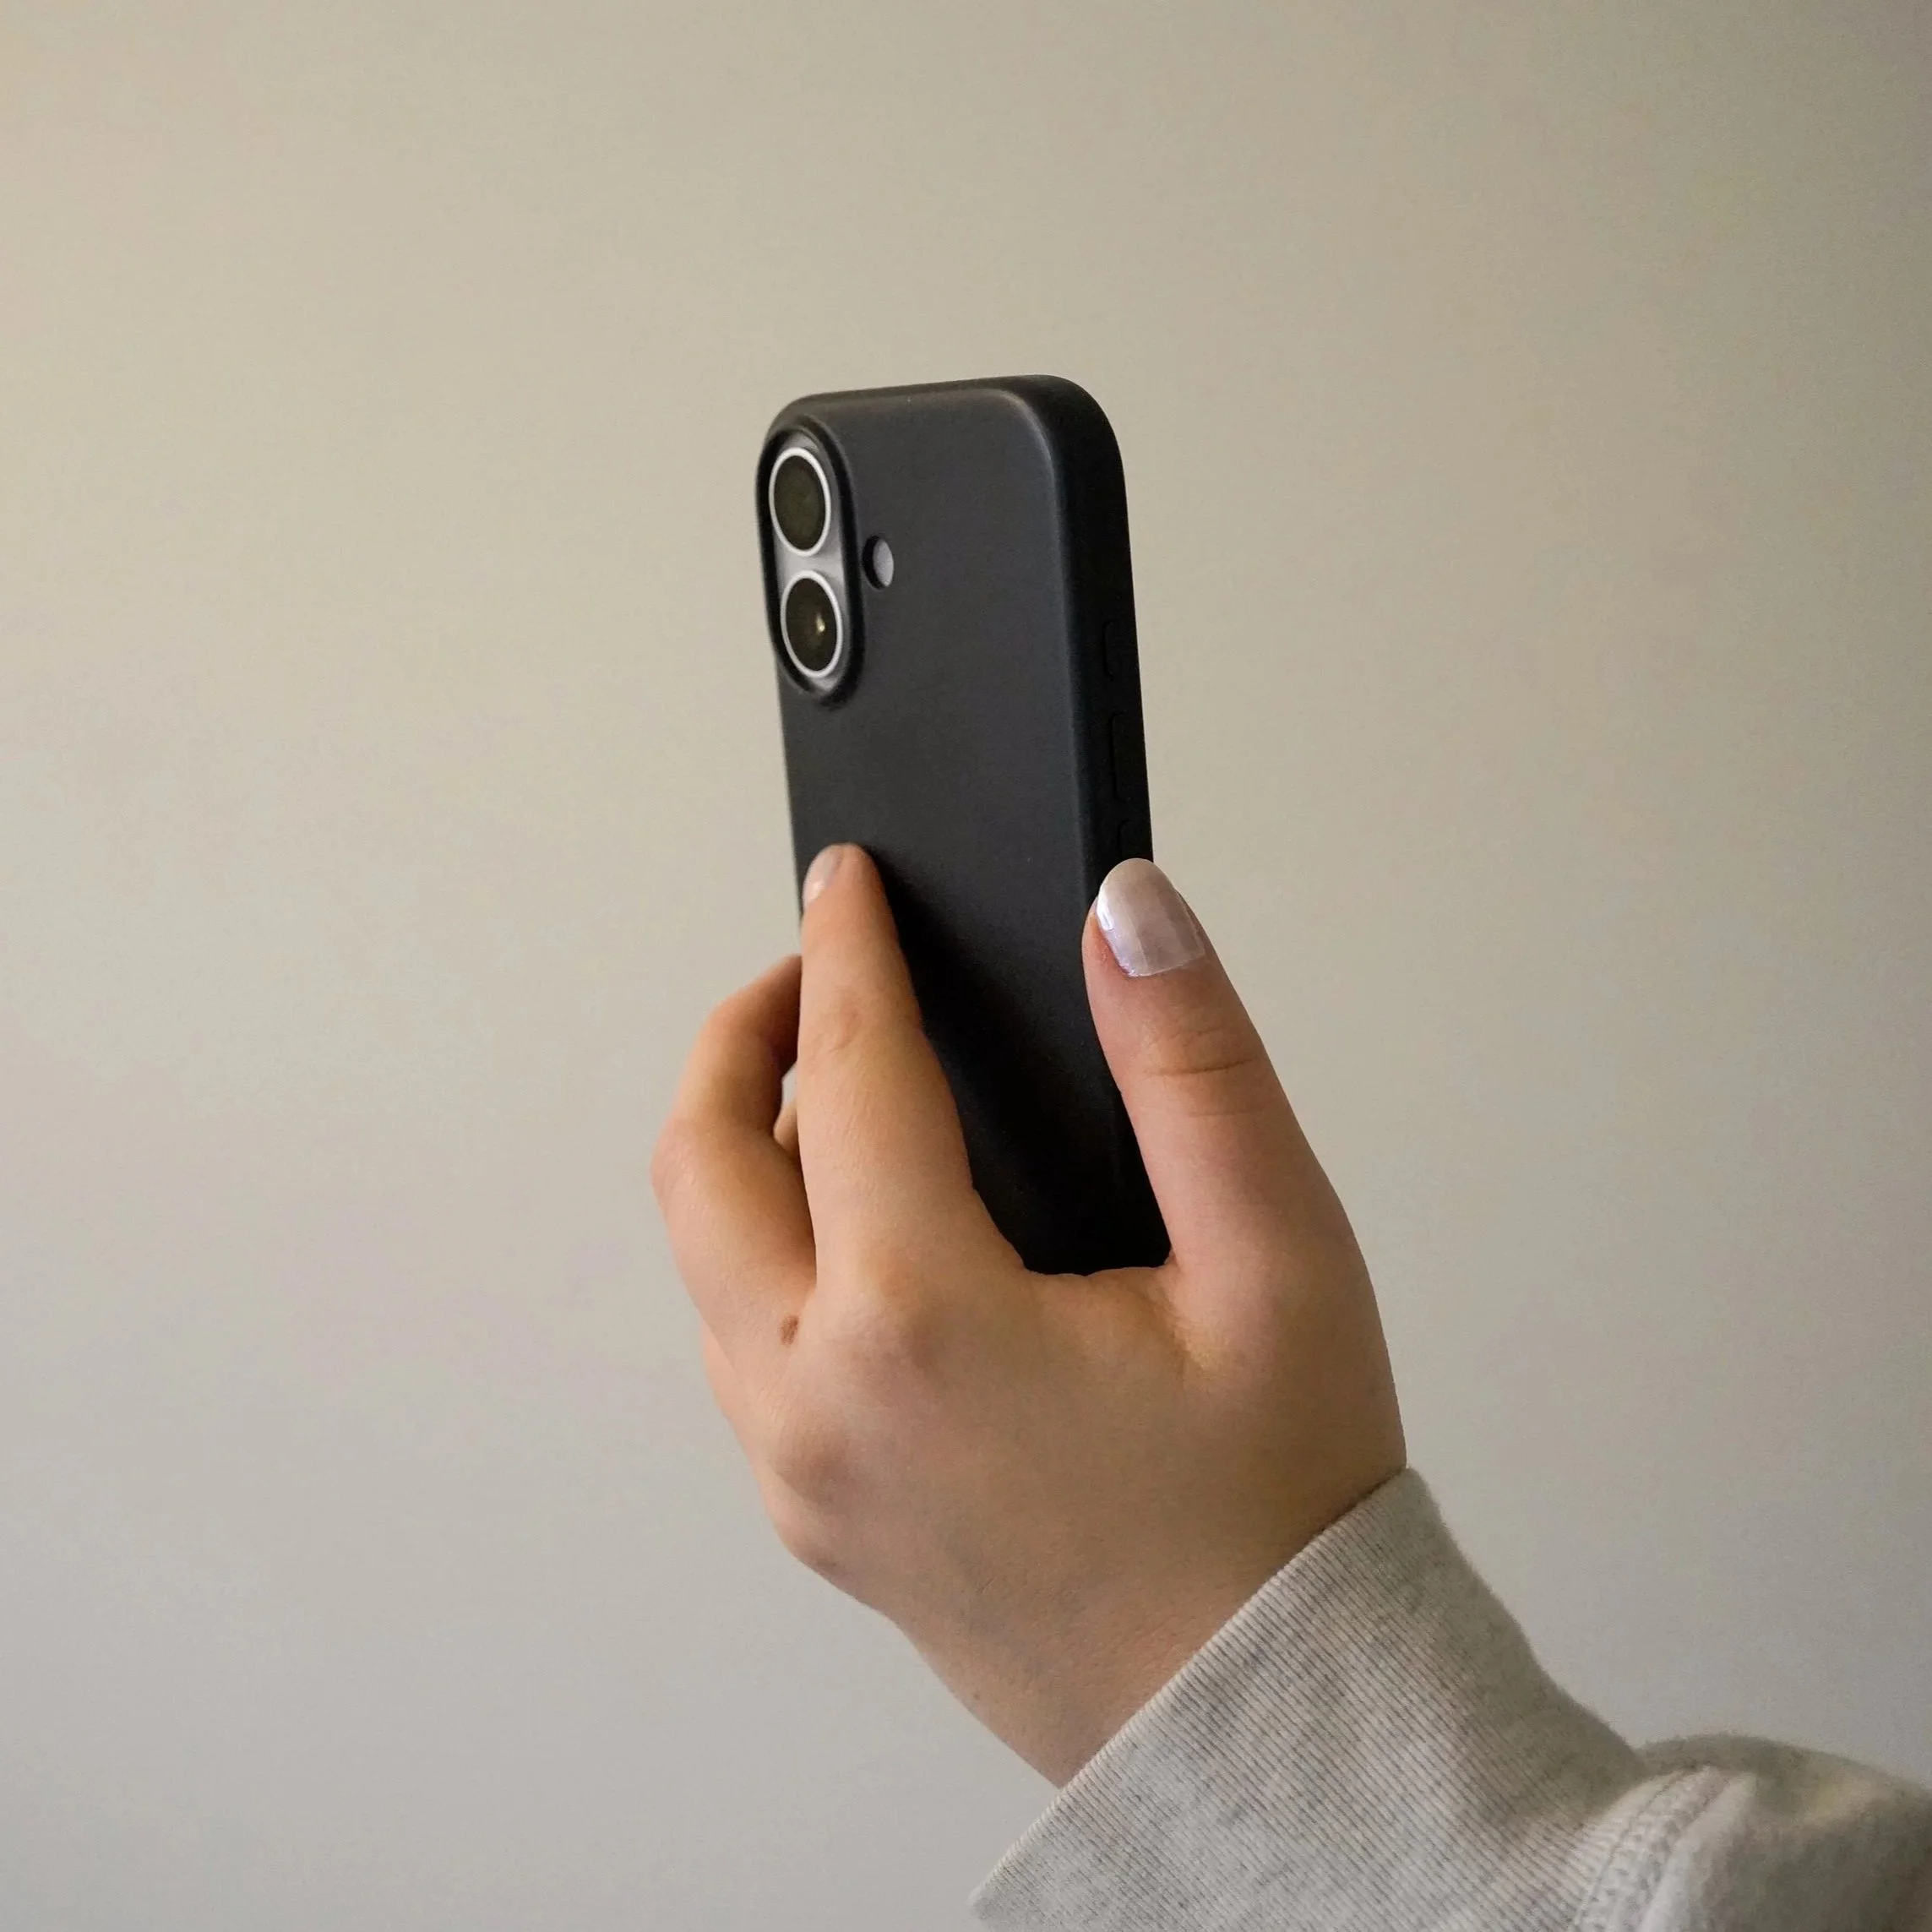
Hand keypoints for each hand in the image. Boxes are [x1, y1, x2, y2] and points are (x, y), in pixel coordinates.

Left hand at [653, 846, 1403, 1783]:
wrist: (1263, 1727)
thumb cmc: (1279, 1515)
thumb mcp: (1277, 1261)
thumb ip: (1192, 1065)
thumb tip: (1124, 914)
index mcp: (921, 1328)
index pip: (850, 1074)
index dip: (848, 948)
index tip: (844, 874)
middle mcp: (820, 1407)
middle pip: (703, 1165)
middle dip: (742, 1037)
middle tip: (817, 969)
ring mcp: (800, 1477)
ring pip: (707, 1262)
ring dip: (748, 1149)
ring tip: (845, 1083)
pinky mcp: (816, 1519)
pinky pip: (742, 1344)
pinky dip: (771, 1248)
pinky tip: (866, 1221)